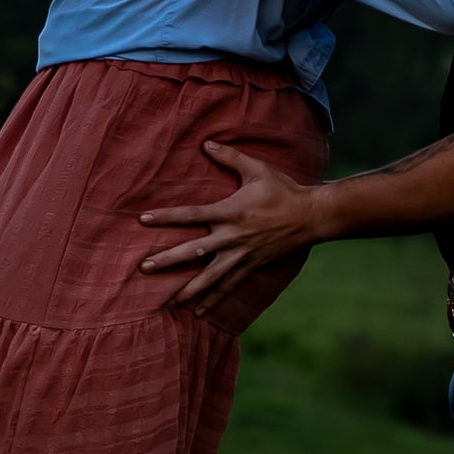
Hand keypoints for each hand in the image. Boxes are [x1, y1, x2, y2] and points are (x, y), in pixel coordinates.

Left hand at [139, 141, 320, 313]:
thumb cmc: (283, 190)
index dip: (166, 217)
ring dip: (188, 289)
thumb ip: (230, 157)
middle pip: (194, 251)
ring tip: (167, 300)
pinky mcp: (251, 266)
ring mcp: (242, 255)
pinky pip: (229, 286)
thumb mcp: (257, 169)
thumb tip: (206, 143)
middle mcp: (232, 236)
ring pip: (210, 276)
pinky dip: (214, 299)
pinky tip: (199, 311)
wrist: (311, 216)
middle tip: (144, 268)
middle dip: (168, 260)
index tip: (143, 219)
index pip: (191, 215)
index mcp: (230, 211)